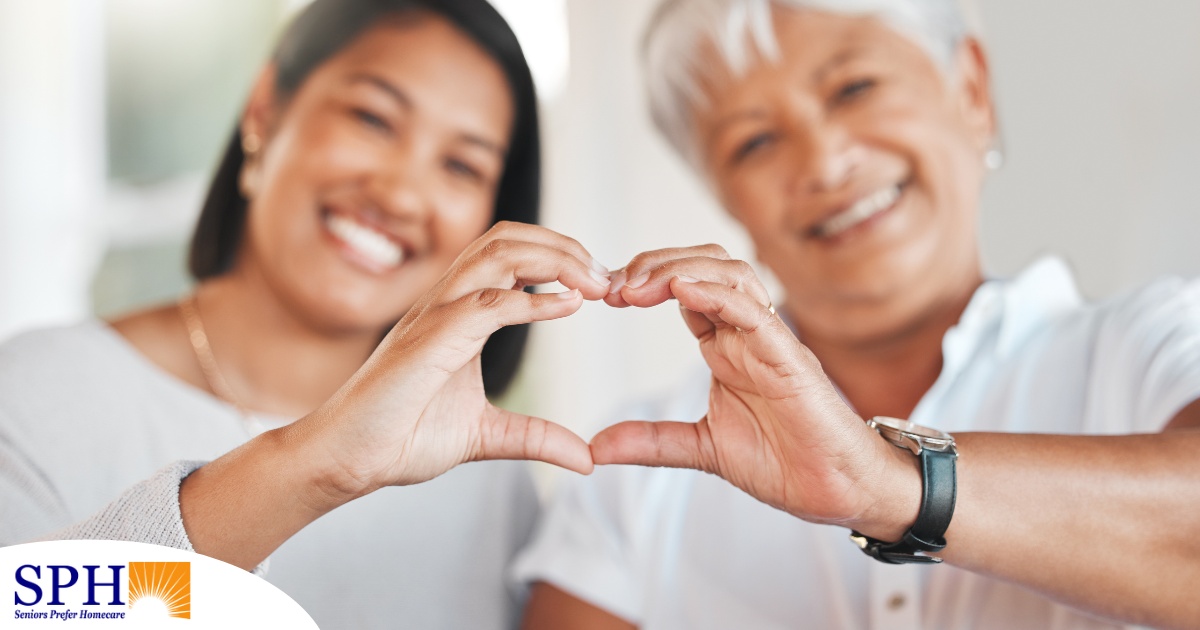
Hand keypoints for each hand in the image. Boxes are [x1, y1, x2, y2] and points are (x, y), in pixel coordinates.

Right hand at [301, 221, 611, 499]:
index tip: (601, 284)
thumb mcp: (487, 436)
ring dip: (554, 260)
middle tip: (606, 276)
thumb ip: (535, 437)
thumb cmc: (401, 436)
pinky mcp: (428, 341)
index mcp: (458, 314)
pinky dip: (532, 300)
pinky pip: (486, 304)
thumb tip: (586, 457)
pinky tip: (567, 305)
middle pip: (507, 239)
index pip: (510, 256)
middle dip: (563, 247)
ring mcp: (434, 316)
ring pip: (496, 254)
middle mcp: (446, 303)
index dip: (559, 259)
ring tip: (593, 282)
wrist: (347, 459)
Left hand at [593, 245, 918, 536]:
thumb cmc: (784, 461)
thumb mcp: (700, 448)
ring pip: (729, 274)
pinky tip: (681, 290)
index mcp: (726, 346)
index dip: (643, 283)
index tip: (604, 295)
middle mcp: (746, 333)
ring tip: (638, 286)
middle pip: (703, 266)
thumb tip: (597, 447)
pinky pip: (754, 311)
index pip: (683, 289)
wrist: (836, 491)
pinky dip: (717, 294)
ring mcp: (768, 340)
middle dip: (655, 264)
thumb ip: (651, 441)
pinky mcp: (788, 357)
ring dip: (679, 269)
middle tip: (613, 285)